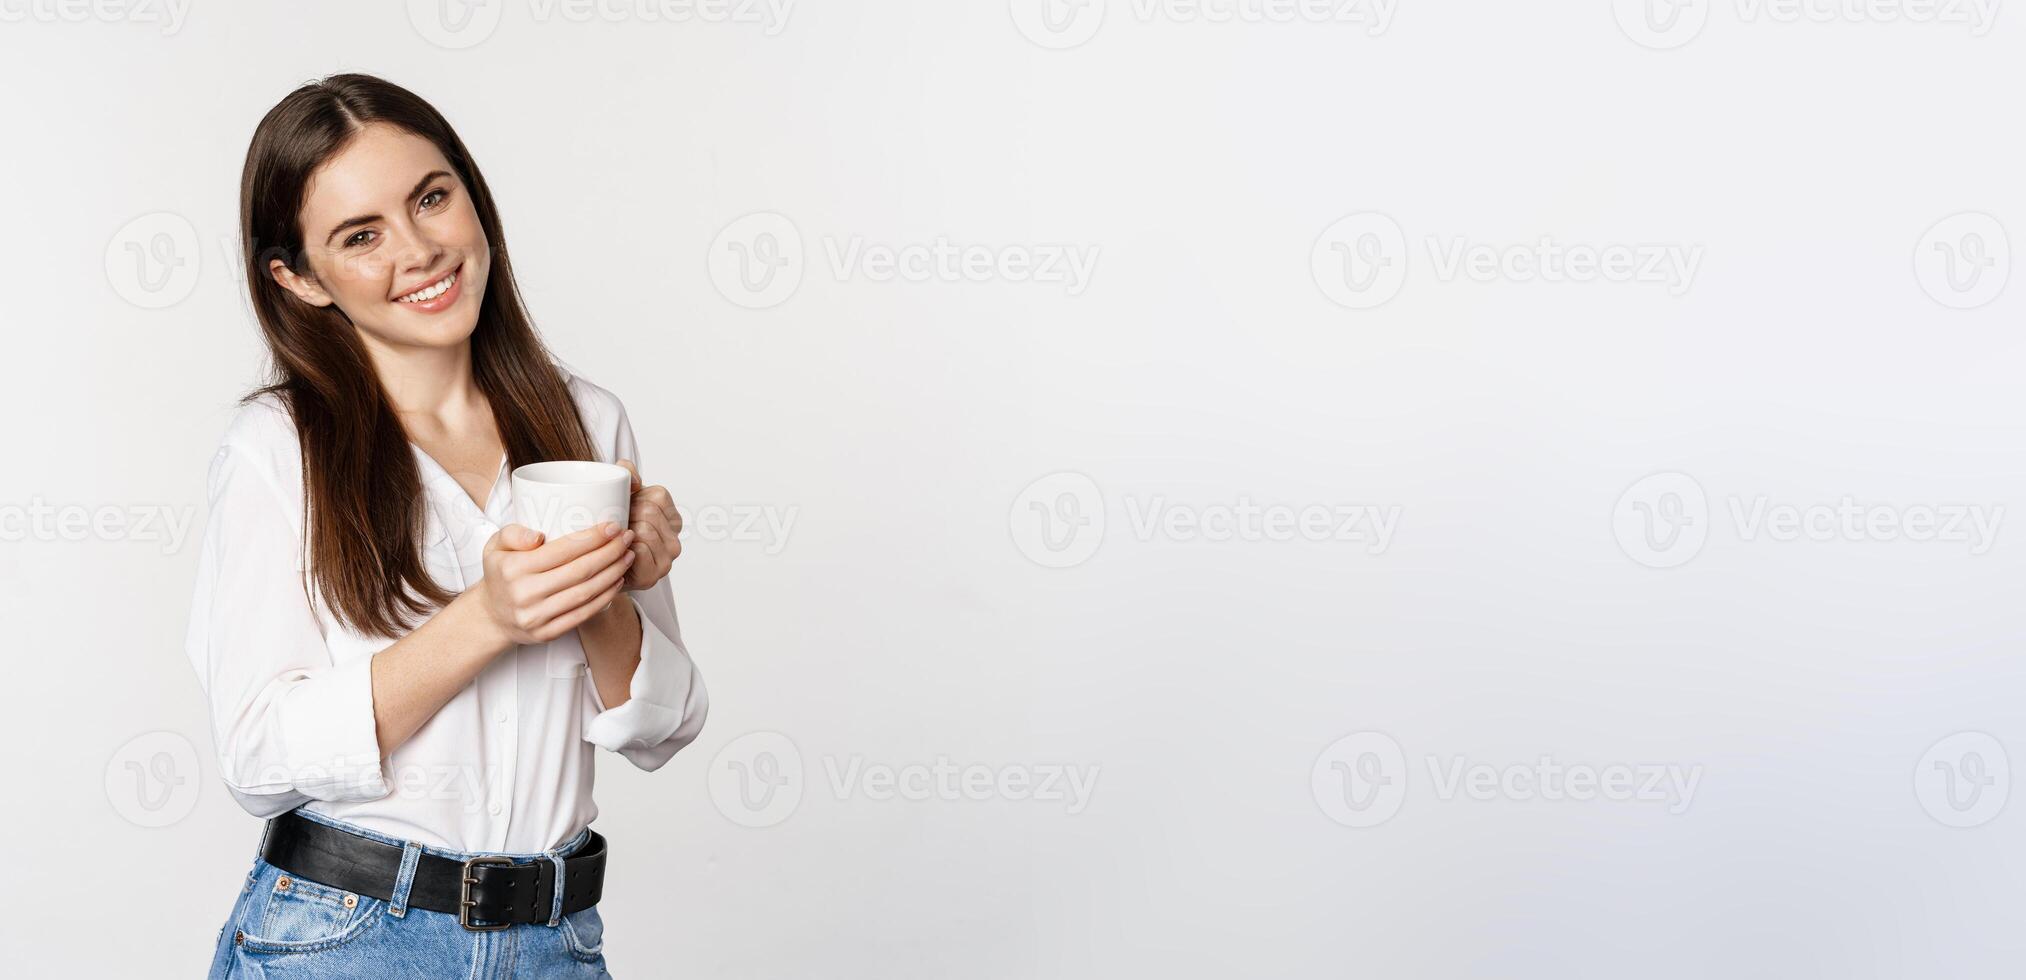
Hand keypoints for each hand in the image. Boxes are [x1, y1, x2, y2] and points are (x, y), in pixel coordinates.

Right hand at [474, 522, 636, 645]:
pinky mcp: (548, 633)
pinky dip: (605, 597)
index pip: (562, 550)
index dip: (592, 538)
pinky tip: (617, 580)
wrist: (491, 616)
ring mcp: (537, 616)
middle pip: (580, 571)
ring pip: (585, 593)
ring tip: (628, 556)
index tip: (613, 527)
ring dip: (612, 573)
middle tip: (627, 538)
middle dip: (609, 552)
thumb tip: (539, 537)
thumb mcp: (495, 546)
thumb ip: (513, 533)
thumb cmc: (500, 574)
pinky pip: (583, 614)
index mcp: (514, 568)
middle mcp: (525, 593)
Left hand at [614, 458, 680, 590]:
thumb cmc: (610, 531)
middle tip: (614, 524)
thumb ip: (626, 472)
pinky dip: (625, 548)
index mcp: (672, 519)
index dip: (636, 498)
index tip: (624, 508)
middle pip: (650, 512)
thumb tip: (632, 480)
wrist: (595, 568)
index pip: (658, 496)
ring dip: (624, 531)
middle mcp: (675, 541)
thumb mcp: (620, 496)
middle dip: (627, 514)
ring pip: (645, 530)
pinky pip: (640, 551)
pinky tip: (616, 552)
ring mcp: (666, 561)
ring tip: (613, 538)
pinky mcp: (652, 576)